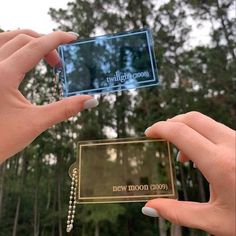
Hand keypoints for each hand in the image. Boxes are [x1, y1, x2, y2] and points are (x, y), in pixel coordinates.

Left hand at [0, 29, 97, 162]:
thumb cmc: (2, 140)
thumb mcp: (36, 123)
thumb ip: (66, 109)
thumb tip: (91, 101)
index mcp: (3, 76)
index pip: (34, 47)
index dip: (56, 39)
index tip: (72, 37)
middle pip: (22, 38)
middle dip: (46, 45)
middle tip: (59, 64)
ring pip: (6, 38)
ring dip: (29, 42)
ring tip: (45, 56)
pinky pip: (0, 48)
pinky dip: (15, 47)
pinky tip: (25, 59)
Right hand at [142, 112, 234, 235]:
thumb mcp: (215, 220)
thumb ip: (178, 213)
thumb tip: (150, 208)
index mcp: (220, 164)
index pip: (181, 132)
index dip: (160, 129)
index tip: (149, 133)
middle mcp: (231, 145)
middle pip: (192, 118)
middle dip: (171, 123)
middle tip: (159, 136)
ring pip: (205, 122)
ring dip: (186, 130)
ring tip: (180, 153)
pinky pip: (217, 129)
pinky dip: (200, 134)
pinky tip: (200, 154)